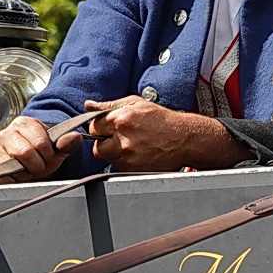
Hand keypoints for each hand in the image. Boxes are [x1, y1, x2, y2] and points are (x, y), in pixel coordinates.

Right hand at [0, 115, 64, 182]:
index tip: (48, 159)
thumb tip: (75, 137)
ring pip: (12, 164)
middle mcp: (8, 132)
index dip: (48, 156)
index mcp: (26, 123)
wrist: (26, 168)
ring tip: (26, 171)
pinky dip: (12, 180)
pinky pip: (0, 175)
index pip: (40, 142)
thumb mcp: (56, 150)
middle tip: (37, 167)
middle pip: (26, 152)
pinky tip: (15, 176)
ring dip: (24, 173)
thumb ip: (66, 144)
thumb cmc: (40, 157)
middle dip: (36, 165)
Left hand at [84, 97, 248, 170]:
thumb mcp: (137, 103)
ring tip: (132, 145)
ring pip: (108, 158)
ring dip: (115, 153)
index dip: (101, 127)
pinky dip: (125, 161)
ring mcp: (128, 157)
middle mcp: (123, 139)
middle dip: (105, 142)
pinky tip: (138, 153)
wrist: (184, 138)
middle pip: (97, 146)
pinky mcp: (133, 169)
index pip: (93, 126)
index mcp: (121, 119)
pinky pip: (119, 167)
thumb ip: (110, 105)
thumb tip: (88, 105)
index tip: (109, 128)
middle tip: (120, 138)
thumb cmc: (162, 120)